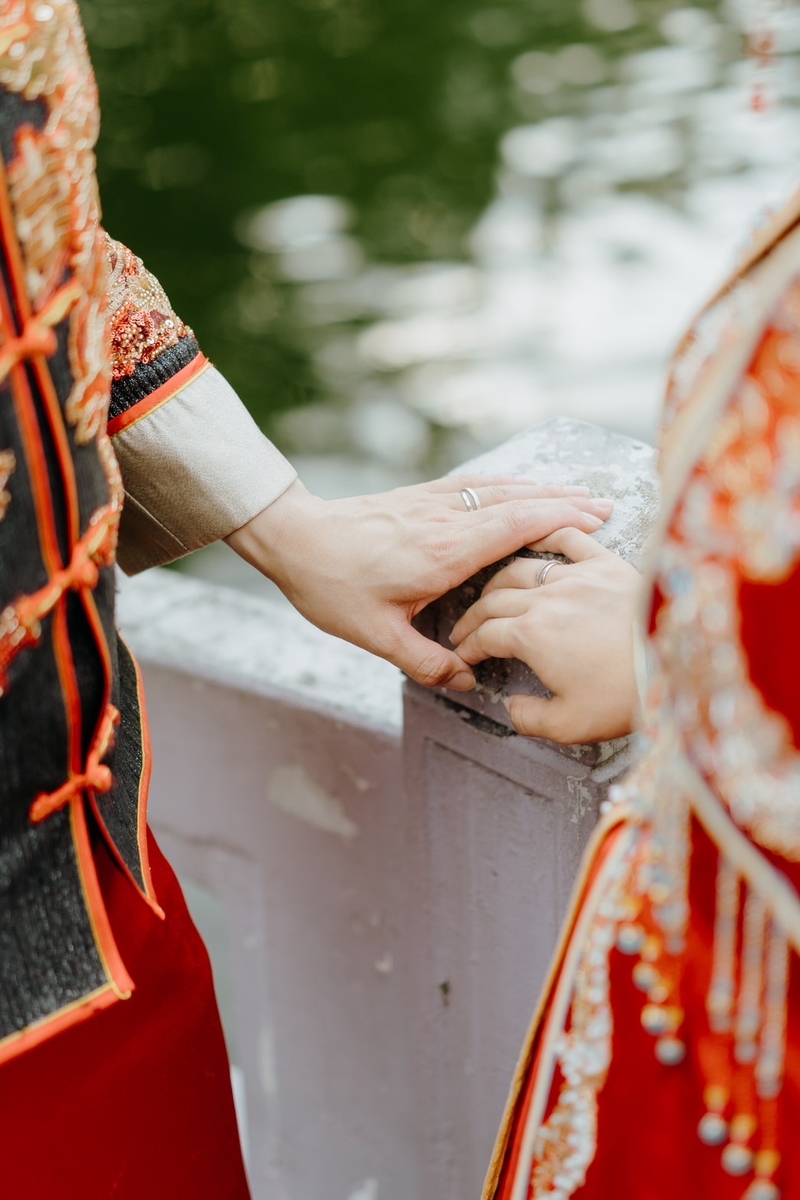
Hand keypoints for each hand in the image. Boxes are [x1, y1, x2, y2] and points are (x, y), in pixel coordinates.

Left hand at [226, 477, 613, 690]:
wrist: (294, 538)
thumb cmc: (332, 587)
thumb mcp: (376, 637)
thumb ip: (426, 663)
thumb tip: (467, 684)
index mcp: (443, 553)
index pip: (515, 528)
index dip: (560, 520)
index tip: (596, 519)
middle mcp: (445, 520)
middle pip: (519, 502)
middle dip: (565, 502)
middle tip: (607, 506)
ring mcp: (433, 502)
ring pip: (501, 488)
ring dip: (543, 489)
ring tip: (579, 493)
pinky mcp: (420, 496)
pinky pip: (476, 484)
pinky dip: (509, 483)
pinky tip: (523, 485)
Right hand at [450, 527, 640, 739]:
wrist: (679, 667)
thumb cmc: (626, 697)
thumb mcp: (569, 726)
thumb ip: (529, 718)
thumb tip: (512, 708)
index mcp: (531, 637)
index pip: (484, 636)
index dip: (468, 647)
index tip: (464, 655)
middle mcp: (546, 599)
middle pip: (494, 600)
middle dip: (473, 617)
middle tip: (466, 630)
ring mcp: (577, 576)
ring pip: (521, 568)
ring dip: (499, 582)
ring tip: (493, 594)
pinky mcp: (607, 564)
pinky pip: (569, 539)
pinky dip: (546, 533)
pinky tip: (535, 537)